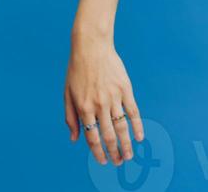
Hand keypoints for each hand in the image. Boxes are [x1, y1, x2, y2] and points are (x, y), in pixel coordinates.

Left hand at [64, 33, 144, 165]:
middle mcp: (99, 104)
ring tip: (129, 156)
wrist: (91, 45)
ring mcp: (113, 96)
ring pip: (122, 127)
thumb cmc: (77, 69)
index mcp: (84, 107)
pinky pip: (133, 111)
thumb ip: (70, 117)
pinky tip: (139, 137)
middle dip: (114, 153)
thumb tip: (74, 139)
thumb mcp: (67, 93)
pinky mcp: (125, 88)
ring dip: (126, 145)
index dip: (98, 152)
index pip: (92, 137)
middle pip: (109, 136)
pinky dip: (137, 126)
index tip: (103, 161)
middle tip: (119, 162)